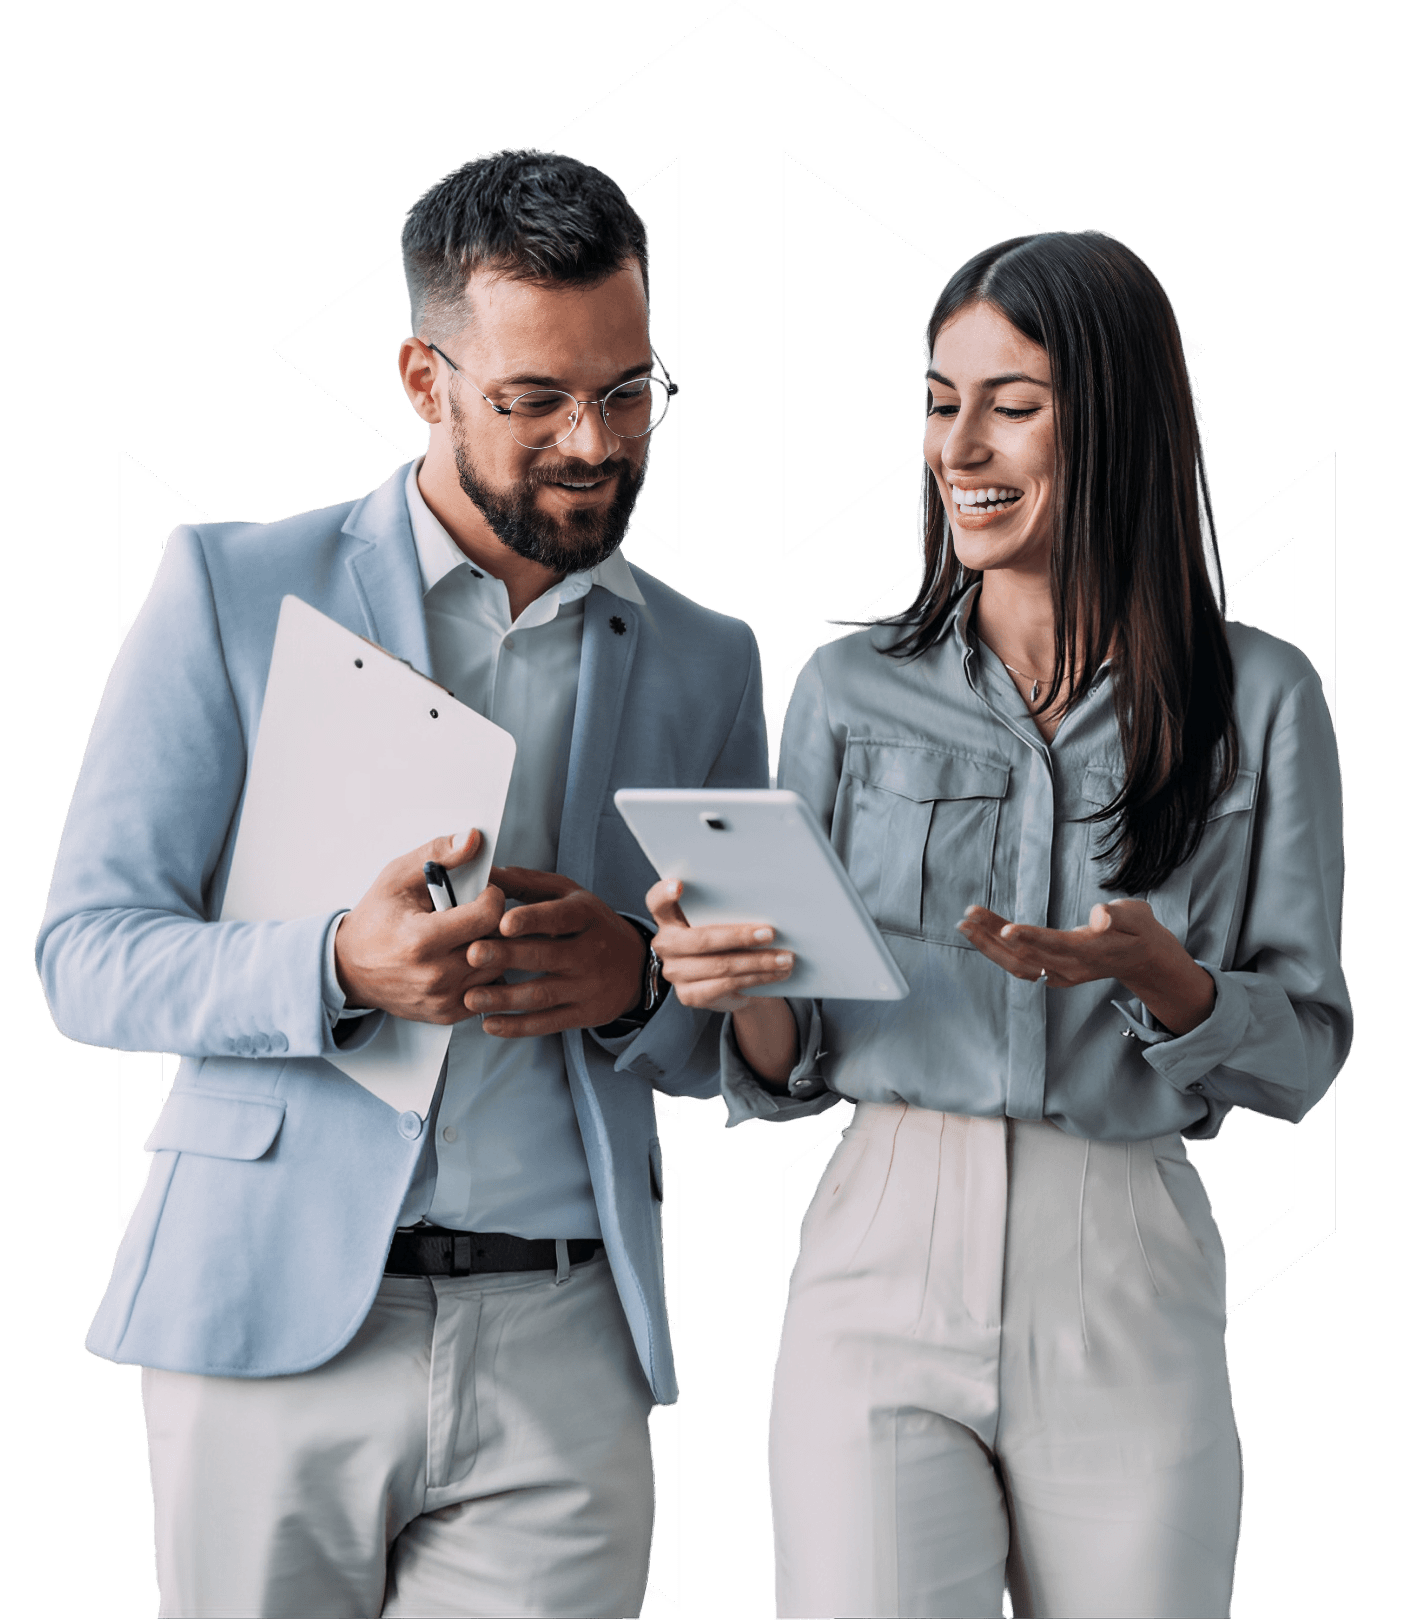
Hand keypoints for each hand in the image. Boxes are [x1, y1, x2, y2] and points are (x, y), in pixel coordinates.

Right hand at [333, 828, 505, 1023]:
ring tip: (471, 933)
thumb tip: (472, 839)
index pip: (488, 916)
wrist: (349, 967)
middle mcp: (435, 975)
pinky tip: (466, 955)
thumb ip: (437, 854)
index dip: (492, 897)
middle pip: (498, 943)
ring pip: (498, 967)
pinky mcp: (447, 1013)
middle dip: (495, 922)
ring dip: (493, 947)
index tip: (482, 892)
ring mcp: (442, 999)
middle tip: (477, 912)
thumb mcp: (398, 877)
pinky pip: (488, 989)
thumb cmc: (375, 920)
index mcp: (422, 940)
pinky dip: (484, 971)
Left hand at [462, 867, 646, 1037]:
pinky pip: (548, 1022)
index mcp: (585, 915)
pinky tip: (490, 1024)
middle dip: (508, 956)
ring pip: (543, 994)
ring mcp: (587, 986)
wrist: (635, 966)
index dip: (532, 919)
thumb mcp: (566, 894)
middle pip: (546, 956)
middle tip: (473, 954)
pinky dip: (517, 1026)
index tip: (503, 922)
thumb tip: (483, 873)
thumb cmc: (590, 924)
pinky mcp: (583, 1014)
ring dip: (505, 997)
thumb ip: (524, 883)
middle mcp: (590, 951)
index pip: (560, 917)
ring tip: (471, 997)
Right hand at [645, 878, 794, 1012]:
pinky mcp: (689, 996)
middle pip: (700, 939)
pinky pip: (726, 985)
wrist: (731, 983)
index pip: (657, 902)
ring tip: (785, 958)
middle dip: (739, 936)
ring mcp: (674, 972)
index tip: (678, 885)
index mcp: (669, 918)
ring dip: (758, 962)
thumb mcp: (723, 922)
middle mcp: (665, 945)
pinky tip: (775, 974)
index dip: (664, 893)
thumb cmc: (727, 942)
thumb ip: (729, 911)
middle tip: (770, 933)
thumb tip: (766, 901)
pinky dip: (756, 978)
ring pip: (720, 966)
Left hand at [956, 899, 1215, 1033]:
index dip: (1030, 937)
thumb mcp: (1137, 916)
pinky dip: (997, 951)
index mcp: (1090, 952)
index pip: (1055, 945)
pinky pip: (1020, 965)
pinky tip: (980, 934)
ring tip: (965, 923)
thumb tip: (1100, 915)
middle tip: (968, 916)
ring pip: (1017, 964)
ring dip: (988, 945)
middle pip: (1026, 956)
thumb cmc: (1137, 930)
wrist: (1142, 960)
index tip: (1006, 929)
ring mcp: (1060, 974)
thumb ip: (1119, 915)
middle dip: (993, 937)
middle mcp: (1070, 968)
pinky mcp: (1053, 973)